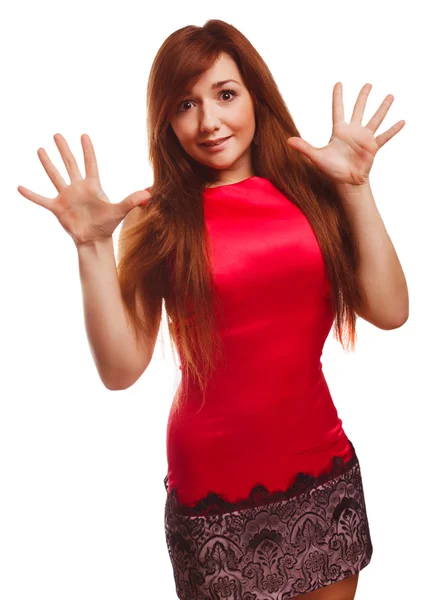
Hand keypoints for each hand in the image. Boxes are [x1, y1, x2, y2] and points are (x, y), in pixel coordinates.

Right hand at [18, 133, 150, 246]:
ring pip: (56, 176)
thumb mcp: (120, 211)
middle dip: (64, 150)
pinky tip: (19, 187)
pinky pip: (41, 199)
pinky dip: (31, 194)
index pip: (90, 164)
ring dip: (48, 164)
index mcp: (93, 186)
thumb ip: (132, 201)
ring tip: (41, 150)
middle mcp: (78, 188)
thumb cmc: (107, 225)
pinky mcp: (58, 208)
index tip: (84, 136)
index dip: (87, 150)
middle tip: (58, 135)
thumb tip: (149, 193)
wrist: (94, 240)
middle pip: (70, 165)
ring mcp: (67, 197)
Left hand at [286, 82, 404, 186]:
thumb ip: (304, 147)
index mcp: (339, 131)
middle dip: (363, 97)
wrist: (346, 182)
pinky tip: (402, 121)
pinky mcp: (373, 147)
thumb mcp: (316, 157)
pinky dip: (393, 130)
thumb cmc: (331, 170)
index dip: (338, 97)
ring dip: (382, 108)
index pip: (338, 110)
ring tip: (390, 96)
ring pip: (375, 119)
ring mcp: (364, 138)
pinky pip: (384, 136)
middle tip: (368, 84)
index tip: (339, 83)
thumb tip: (288, 140)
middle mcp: (353, 132)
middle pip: (359, 109)